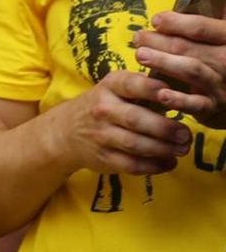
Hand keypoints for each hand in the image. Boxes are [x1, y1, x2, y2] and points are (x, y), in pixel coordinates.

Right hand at [48, 69, 188, 174]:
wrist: (66, 131)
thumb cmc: (105, 105)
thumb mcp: (116, 88)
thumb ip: (145, 88)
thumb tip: (182, 95)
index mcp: (109, 87)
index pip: (131, 85)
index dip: (153, 90)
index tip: (174, 96)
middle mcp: (102, 110)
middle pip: (136, 119)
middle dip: (165, 128)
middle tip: (186, 135)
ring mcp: (101, 135)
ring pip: (135, 145)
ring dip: (163, 149)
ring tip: (182, 149)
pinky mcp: (103, 158)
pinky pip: (132, 165)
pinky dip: (155, 166)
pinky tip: (169, 163)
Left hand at [137, 0, 225, 126]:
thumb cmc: (225, 51)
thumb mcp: (224, 24)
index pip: (205, 27)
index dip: (179, 22)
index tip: (158, 19)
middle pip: (191, 47)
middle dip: (160, 42)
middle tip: (138, 38)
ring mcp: (221, 84)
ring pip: (192, 70)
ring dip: (164, 63)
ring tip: (142, 55)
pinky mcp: (214, 106)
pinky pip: (196, 103)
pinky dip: (178, 98)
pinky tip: (160, 92)